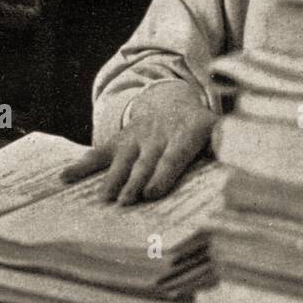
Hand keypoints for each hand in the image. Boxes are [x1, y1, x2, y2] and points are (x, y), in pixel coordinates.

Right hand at [61, 83, 216, 204]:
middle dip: (137, 182)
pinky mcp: (118, 140)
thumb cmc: (198, 127)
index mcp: (186, 135)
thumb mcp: (217, 129)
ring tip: (104, 199)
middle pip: (146, 162)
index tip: (152, 193)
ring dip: (113, 179)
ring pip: (122, 159)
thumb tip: (239, 160)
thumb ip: (225, 143)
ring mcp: (135, 137)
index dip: (164, 174)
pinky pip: (98, 152)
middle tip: (128, 202)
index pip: (174, 156)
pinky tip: (64, 178)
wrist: (172, 100)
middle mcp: (158, 136)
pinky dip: (81, 165)